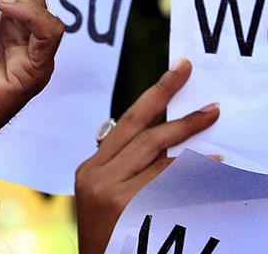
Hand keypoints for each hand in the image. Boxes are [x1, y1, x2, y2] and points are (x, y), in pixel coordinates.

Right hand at [74, 58, 219, 253]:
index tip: (179, 70)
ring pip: (162, 161)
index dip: (157, 94)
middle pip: (146, 136)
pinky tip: (216, 169)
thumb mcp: (104, 197)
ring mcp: (112, 194)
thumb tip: (166, 143)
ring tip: (216, 146)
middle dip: (182, 118)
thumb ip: (123, 167)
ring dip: (193, 149)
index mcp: (90, 169)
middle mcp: (97, 177)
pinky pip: (172, 185)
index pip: (126, 123)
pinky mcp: (131, 210)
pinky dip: (197, 175)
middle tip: (213, 107)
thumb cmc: (111, 238)